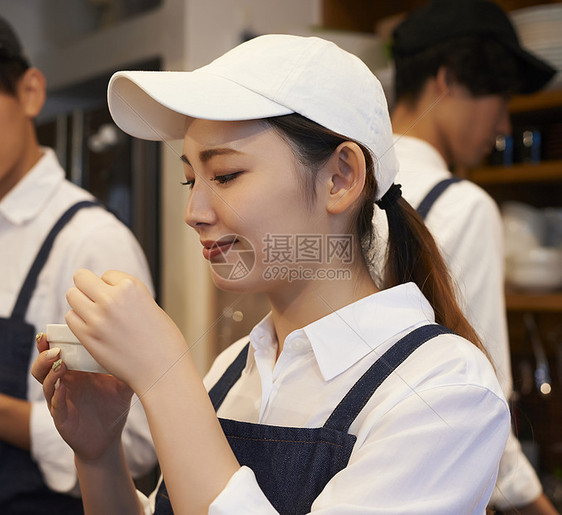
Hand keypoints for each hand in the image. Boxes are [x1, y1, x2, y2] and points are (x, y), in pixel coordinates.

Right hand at [31, 333, 132, 460]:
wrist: (109, 437)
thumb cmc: (112, 405)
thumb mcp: (123, 382)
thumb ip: (129, 365)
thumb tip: (144, 345)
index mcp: (76, 370)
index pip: (58, 351)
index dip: (51, 341)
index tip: (52, 329)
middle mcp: (65, 382)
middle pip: (44, 365)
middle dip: (44, 353)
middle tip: (55, 347)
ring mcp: (61, 400)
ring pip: (45, 383)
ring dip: (49, 372)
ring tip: (60, 363)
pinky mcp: (62, 418)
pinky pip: (55, 405)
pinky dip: (57, 395)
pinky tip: (62, 387)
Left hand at [65, 269, 188, 394]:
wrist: (162, 369)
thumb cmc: (163, 340)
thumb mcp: (151, 306)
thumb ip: (128, 296)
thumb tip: (107, 292)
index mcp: (132, 287)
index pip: (107, 275)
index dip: (112, 287)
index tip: (120, 300)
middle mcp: (112, 299)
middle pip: (82, 278)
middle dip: (88, 287)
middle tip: (97, 301)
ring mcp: (97, 318)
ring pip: (72, 296)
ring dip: (80, 303)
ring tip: (94, 314)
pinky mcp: (88, 337)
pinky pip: (70, 317)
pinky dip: (78, 320)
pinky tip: (91, 328)